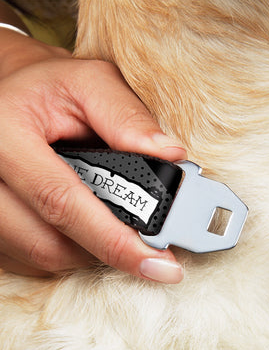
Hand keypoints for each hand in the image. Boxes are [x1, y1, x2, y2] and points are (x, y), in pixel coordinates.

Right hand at [0, 29, 185, 281]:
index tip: (160, 265)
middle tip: (149, 248)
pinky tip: (85, 227)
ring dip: (89, 251)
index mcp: (4, 134)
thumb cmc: (50, 89)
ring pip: (42, 257)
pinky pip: (30, 259)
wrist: (8, 94)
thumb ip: (128, 116)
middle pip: (50, 244)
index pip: (62, 202)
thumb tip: (170, 156)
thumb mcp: (90, 83)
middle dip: (108, 250)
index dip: (115, 241)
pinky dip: (68, 251)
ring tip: (115, 225)